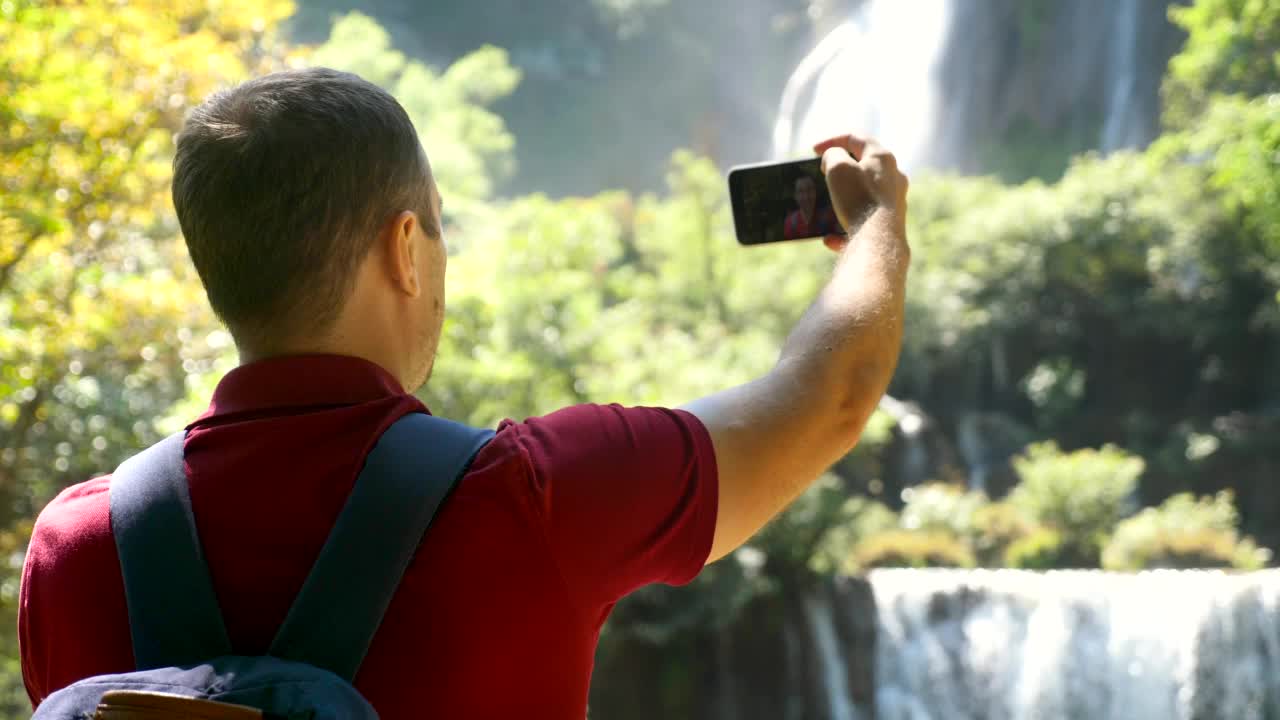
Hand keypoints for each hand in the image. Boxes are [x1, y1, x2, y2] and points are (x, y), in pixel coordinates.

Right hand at [812, 133, 908, 250]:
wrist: (877, 240)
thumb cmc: (858, 199)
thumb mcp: (837, 168)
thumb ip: (832, 155)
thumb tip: (833, 159)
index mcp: (882, 158)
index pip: (856, 138)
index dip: (832, 140)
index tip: (814, 150)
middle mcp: (893, 177)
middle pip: (863, 167)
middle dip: (840, 171)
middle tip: (824, 175)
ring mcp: (894, 202)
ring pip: (863, 196)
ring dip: (842, 200)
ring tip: (825, 208)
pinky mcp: (889, 225)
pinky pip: (863, 223)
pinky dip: (843, 229)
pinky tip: (829, 238)